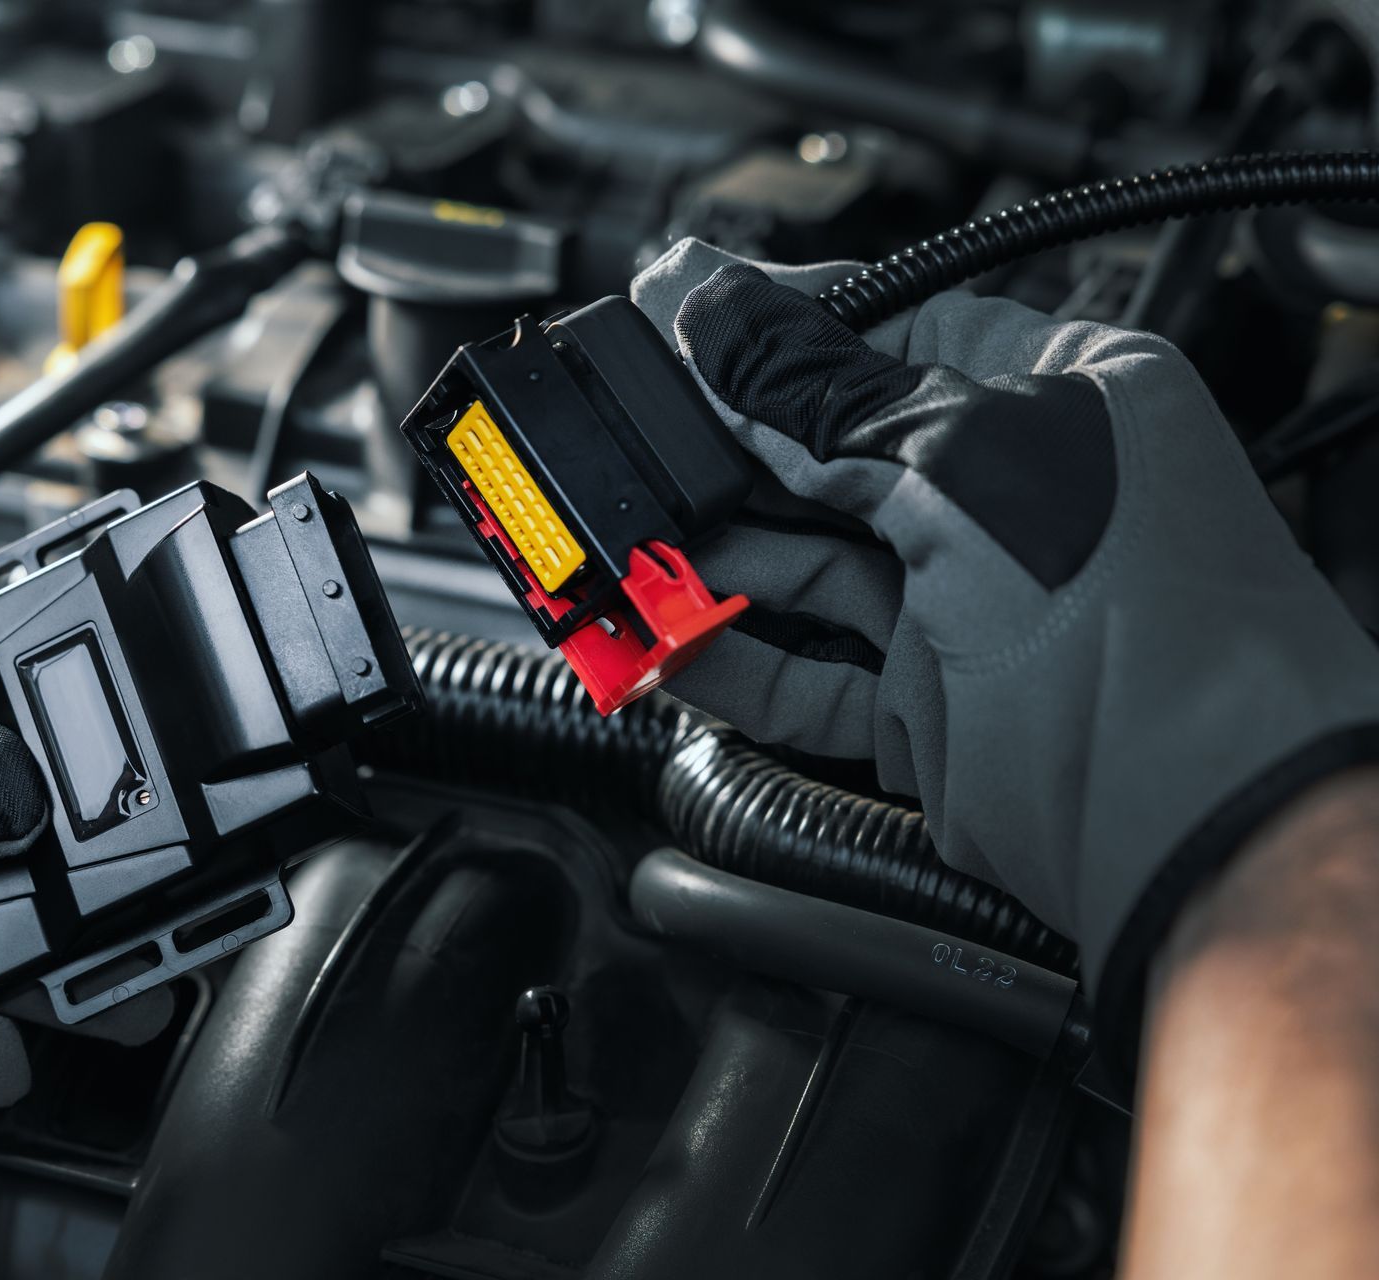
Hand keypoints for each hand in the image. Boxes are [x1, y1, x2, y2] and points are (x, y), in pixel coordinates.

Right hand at [631, 238, 1378, 1050]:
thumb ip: (820, 394)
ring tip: (628, 543)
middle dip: (724, 447)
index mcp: (1062, 397)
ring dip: (711, 558)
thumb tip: (716, 317)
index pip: (890, 328)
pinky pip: (808, 673)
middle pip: (831, 450)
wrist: (1197, 823)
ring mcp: (969, 605)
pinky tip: (670, 639)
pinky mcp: (931, 707)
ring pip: (806, 565)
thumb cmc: (1150, 623)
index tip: (678, 317)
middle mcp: (1015, 495)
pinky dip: (733, 659)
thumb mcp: (963, 464)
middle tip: (629, 434)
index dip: (776, 324)